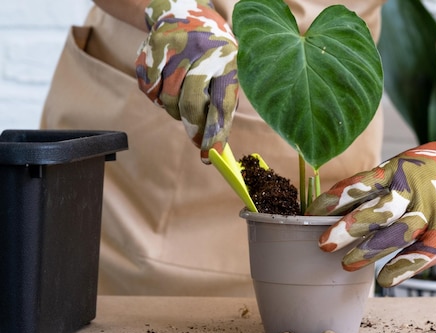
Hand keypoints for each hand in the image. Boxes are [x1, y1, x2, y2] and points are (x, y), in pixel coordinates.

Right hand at [135, 0, 237, 160]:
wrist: (184, 12)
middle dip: (192, 127)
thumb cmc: (211, 54)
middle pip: (190, 103)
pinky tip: (164, 85)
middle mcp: (202, 53)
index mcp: (226, 62)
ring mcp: (176, 49)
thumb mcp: (226, 70)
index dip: (215, 133)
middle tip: (195, 138)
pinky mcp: (153, 47)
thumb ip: (222, 102)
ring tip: (181, 102)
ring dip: (173, 111)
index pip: (221, 104)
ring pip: (168, 99)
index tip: (210, 155)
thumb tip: (215, 144)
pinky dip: (155, 96)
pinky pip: (149, 89)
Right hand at [305, 123, 435, 286]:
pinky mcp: (393, 167)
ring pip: (377, 206)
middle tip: (343, 263)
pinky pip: (363, 182)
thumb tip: (385, 281)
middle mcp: (428, 205)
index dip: (405, 265)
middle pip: (397, 229)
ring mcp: (410, 184)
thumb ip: (421, 252)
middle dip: (368, 248)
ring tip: (324, 239)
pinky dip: (339, 196)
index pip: (428, 249)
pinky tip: (319, 208)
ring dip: (348, 224)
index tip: (383, 281)